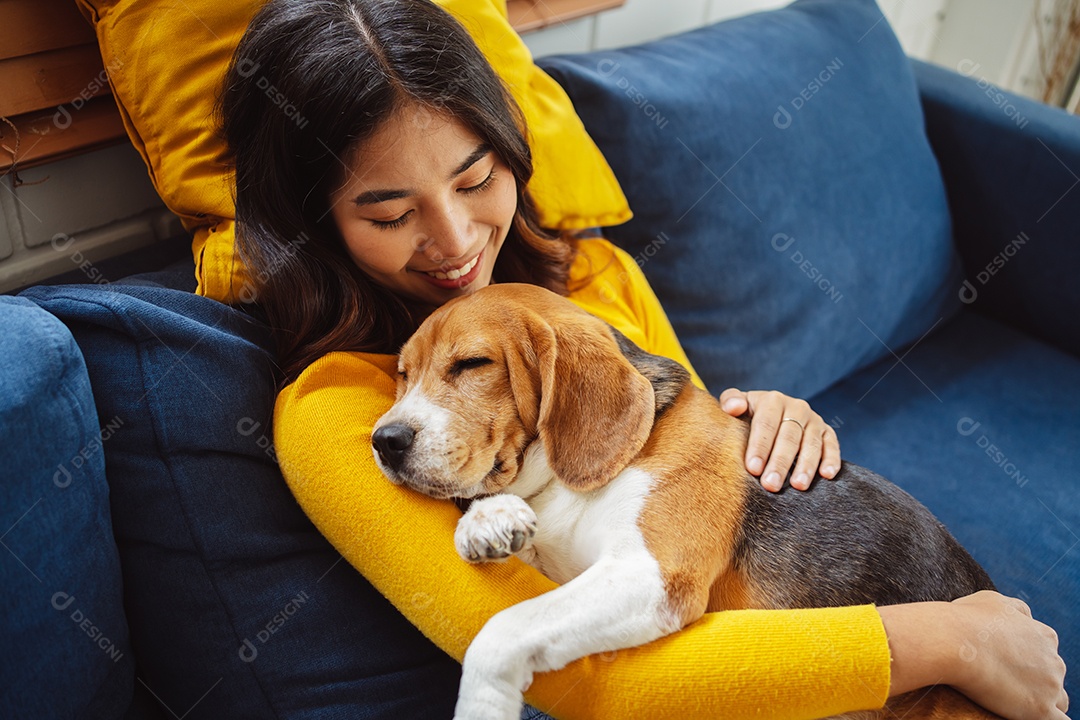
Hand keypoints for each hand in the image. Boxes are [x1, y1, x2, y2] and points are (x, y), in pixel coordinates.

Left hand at [718, 388, 839, 491]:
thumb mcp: (736, 403)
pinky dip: (832, 459)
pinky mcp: (827, 432)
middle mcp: (797, 407)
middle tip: (771, 484)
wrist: (770, 412)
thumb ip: (731, 401)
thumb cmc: (748, 414)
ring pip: (811, 443)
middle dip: (780, 462)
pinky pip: (832, 446)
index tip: (753, 468)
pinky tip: (827, 475)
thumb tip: (735, 407)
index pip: (766, 423)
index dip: (760, 446)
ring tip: (798, 486)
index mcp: (772, 400)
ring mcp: (814, 420)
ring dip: (806, 465)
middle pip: (789, 436)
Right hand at [947, 591, 1067, 718]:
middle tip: (1002, 681)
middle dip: (1034, 681)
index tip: (1005, 664)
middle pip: (1052, 677)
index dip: (1027, 661)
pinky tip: (1029, 716)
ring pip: (1058, 701)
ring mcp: (1050, 687)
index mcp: (1044, 636)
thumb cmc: (965, 619)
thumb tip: (1026, 616)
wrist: (951, 641)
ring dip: (1041, 701)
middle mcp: (1054, 661)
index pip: (1046, 654)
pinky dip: (1045, 719)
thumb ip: (1015, 609)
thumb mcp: (993, 601)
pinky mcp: (1040, 710)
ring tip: (1013, 701)